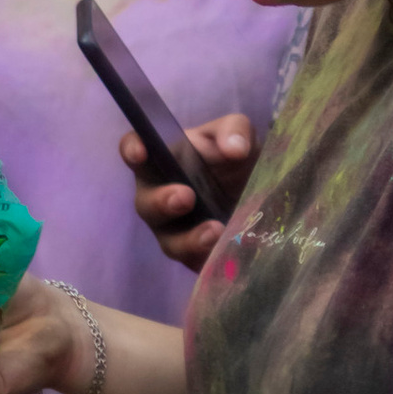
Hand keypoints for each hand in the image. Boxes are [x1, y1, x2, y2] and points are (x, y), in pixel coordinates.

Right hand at [126, 113, 253, 272]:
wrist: (260, 191)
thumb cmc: (235, 156)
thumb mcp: (239, 135)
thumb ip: (234, 131)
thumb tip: (233, 149)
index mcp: (163, 159)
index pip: (134, 151)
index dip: (132, 150)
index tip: (141, 152)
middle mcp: (159, 196)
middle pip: (146, 203)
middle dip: (161, 202)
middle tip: (185, 197)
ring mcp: (174, 229)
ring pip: (169, 241)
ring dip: (189, 239)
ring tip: (214, 231)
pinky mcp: (194, 255)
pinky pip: (194, 263)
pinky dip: (206, 260)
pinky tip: (224, 253)